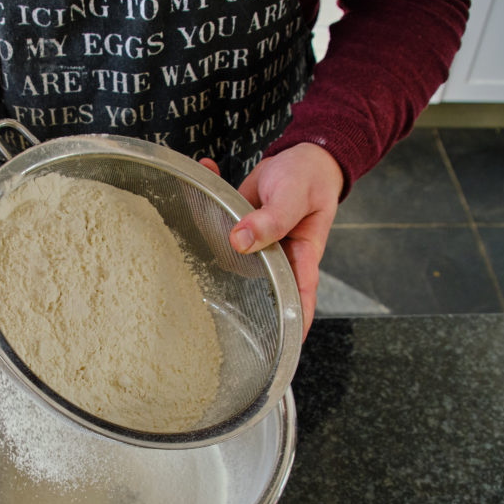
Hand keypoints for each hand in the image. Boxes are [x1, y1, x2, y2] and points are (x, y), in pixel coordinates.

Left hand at [201, 143, 342, 339]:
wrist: (303, 155)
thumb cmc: (310, 179)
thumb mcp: (293, 196)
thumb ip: (270, 220)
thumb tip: (239, 241)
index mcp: (300, 256)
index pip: (298, 298)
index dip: (289, 326)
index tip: (276, 348)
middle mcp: (277, 257)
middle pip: (255, 286)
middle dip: (230, 296)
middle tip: (199, 304)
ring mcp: (257, 245)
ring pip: (230, 257)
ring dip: (208, 238)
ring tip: (192, 221)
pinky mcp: (240, 229)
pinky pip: (219, 225)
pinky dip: (206, 204)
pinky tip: (206, 174)